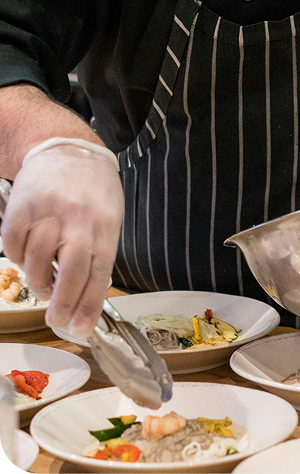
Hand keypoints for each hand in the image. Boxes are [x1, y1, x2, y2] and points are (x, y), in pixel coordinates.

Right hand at [1, 138, 123, 336]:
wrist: (66, 147)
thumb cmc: (92, 188)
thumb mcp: (109, 215)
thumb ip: (100, 251)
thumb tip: (87, 299)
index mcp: (106, 223)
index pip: (100, 272)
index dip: (89, 305)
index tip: (81, 328)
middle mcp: (79, 216)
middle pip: (71, 270)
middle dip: (63, 303)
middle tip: (56, 319)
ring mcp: (49, 210)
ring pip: (38, 261)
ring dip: (38, 281)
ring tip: (43, 284)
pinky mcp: (22, 205)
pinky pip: (14, 245)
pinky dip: (17, 258)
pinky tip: (27, 258)